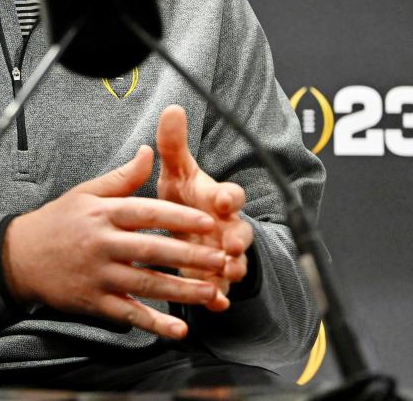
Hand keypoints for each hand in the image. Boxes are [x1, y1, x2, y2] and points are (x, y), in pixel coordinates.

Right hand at [2, 145, 231, 338]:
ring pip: (145, 284)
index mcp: (103, 213)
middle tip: (222, 259)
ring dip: (181, 290)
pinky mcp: (94, 301)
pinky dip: (154, 323)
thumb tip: (149, 152)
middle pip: (152, 250)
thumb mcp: (85, 193)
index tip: (208, 222)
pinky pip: (129, 314)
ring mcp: (98, 275)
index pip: (146, 212)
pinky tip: (179, 329)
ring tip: (212, 292)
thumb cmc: (57, 221)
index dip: (179, 217)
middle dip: (190, 256)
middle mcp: (102, 244)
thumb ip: (122, 178)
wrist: (18, 257)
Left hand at [155, 105, 252, 296]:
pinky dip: (219, 296)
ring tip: (225, 273)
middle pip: (240, 233)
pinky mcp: (216, 277)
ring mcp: (224, 254)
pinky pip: (222, 289)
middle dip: (237, 239)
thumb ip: (173, 145)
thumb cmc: (185, 197)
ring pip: (235, 263)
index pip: (231, 195)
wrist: (187, 229)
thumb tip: (172, 108)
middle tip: (230, 246)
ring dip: (232, 268)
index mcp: (218, 199)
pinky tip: (215, 303)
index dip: (230, 197)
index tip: (223, 199)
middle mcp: (227, 226)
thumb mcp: (177, 172)